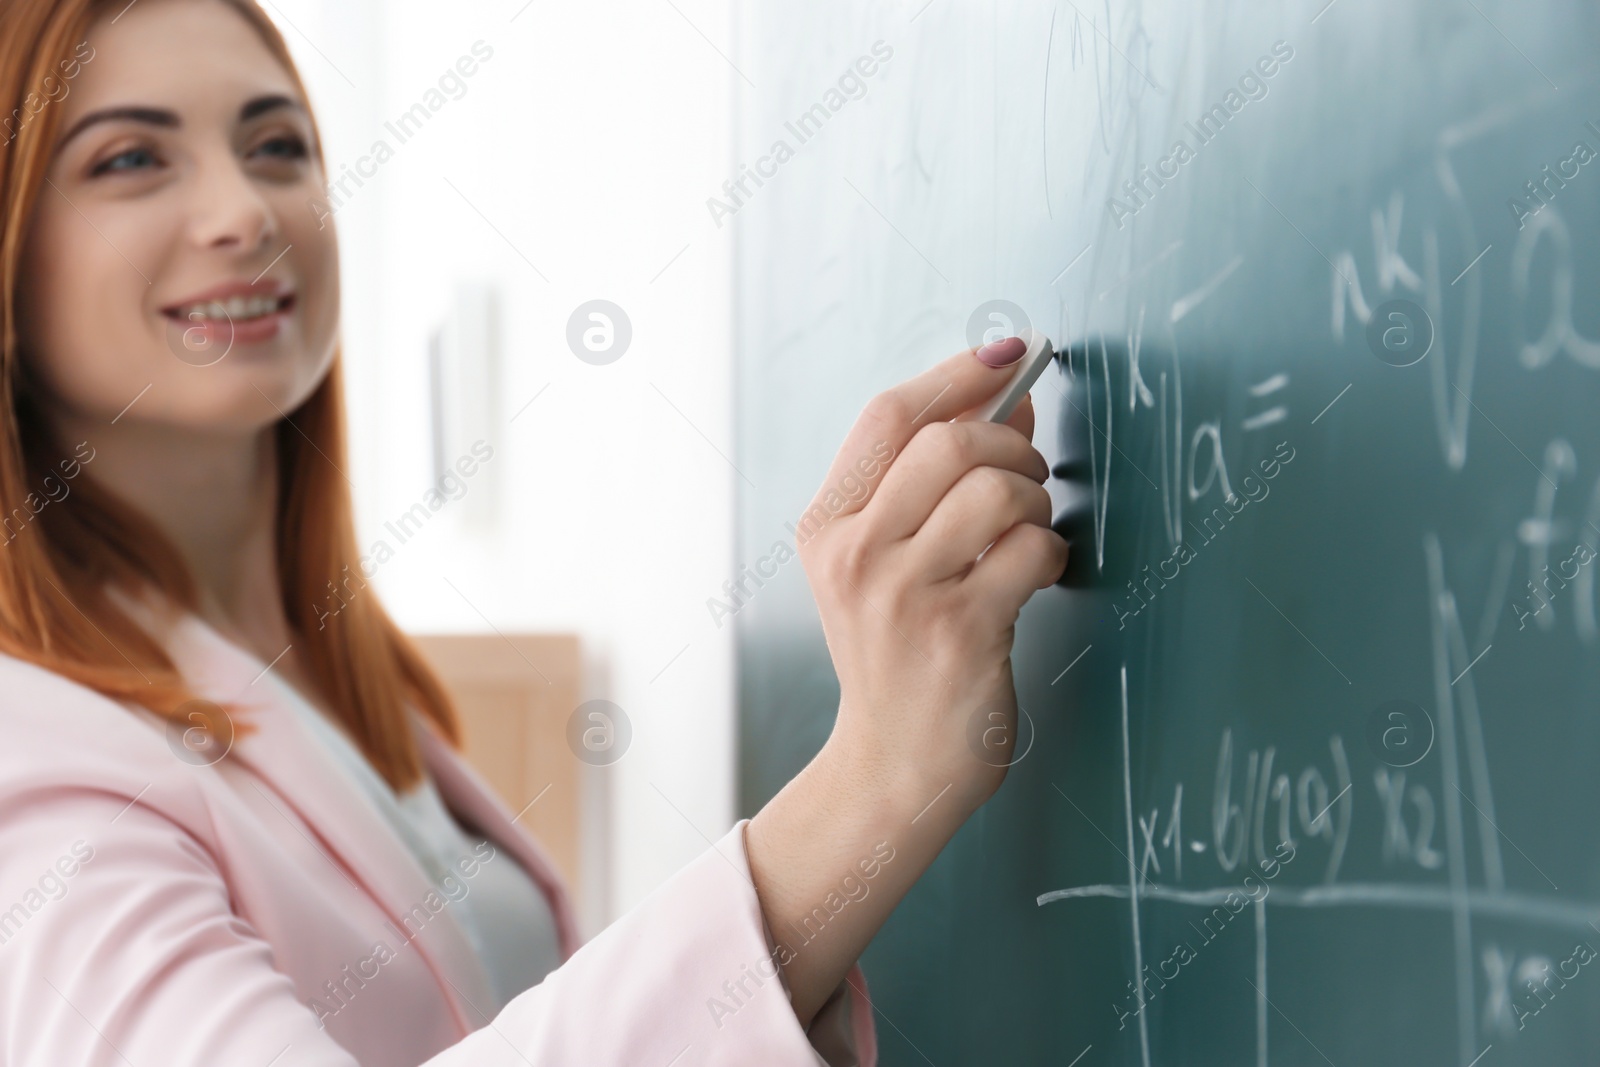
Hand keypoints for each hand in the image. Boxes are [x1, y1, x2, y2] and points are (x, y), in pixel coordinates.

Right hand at [744, 337, 1067, 1030]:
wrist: (893, 767)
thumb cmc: (897, 657)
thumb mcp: (881, 566)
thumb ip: (928, 483)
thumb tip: (1009, 395)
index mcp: (828, 527)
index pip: (889, 416)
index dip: (957, 372)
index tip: (1009, 353)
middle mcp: (856, 554)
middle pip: (949, 441)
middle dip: (1011, 444)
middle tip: (1027, 476)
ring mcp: (904, 594)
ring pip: (997, 489)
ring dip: (1035, 500)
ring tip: (1028, 531)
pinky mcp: (960, 631)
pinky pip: (1033, 548)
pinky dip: (1049, 553)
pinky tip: (1032, 579)